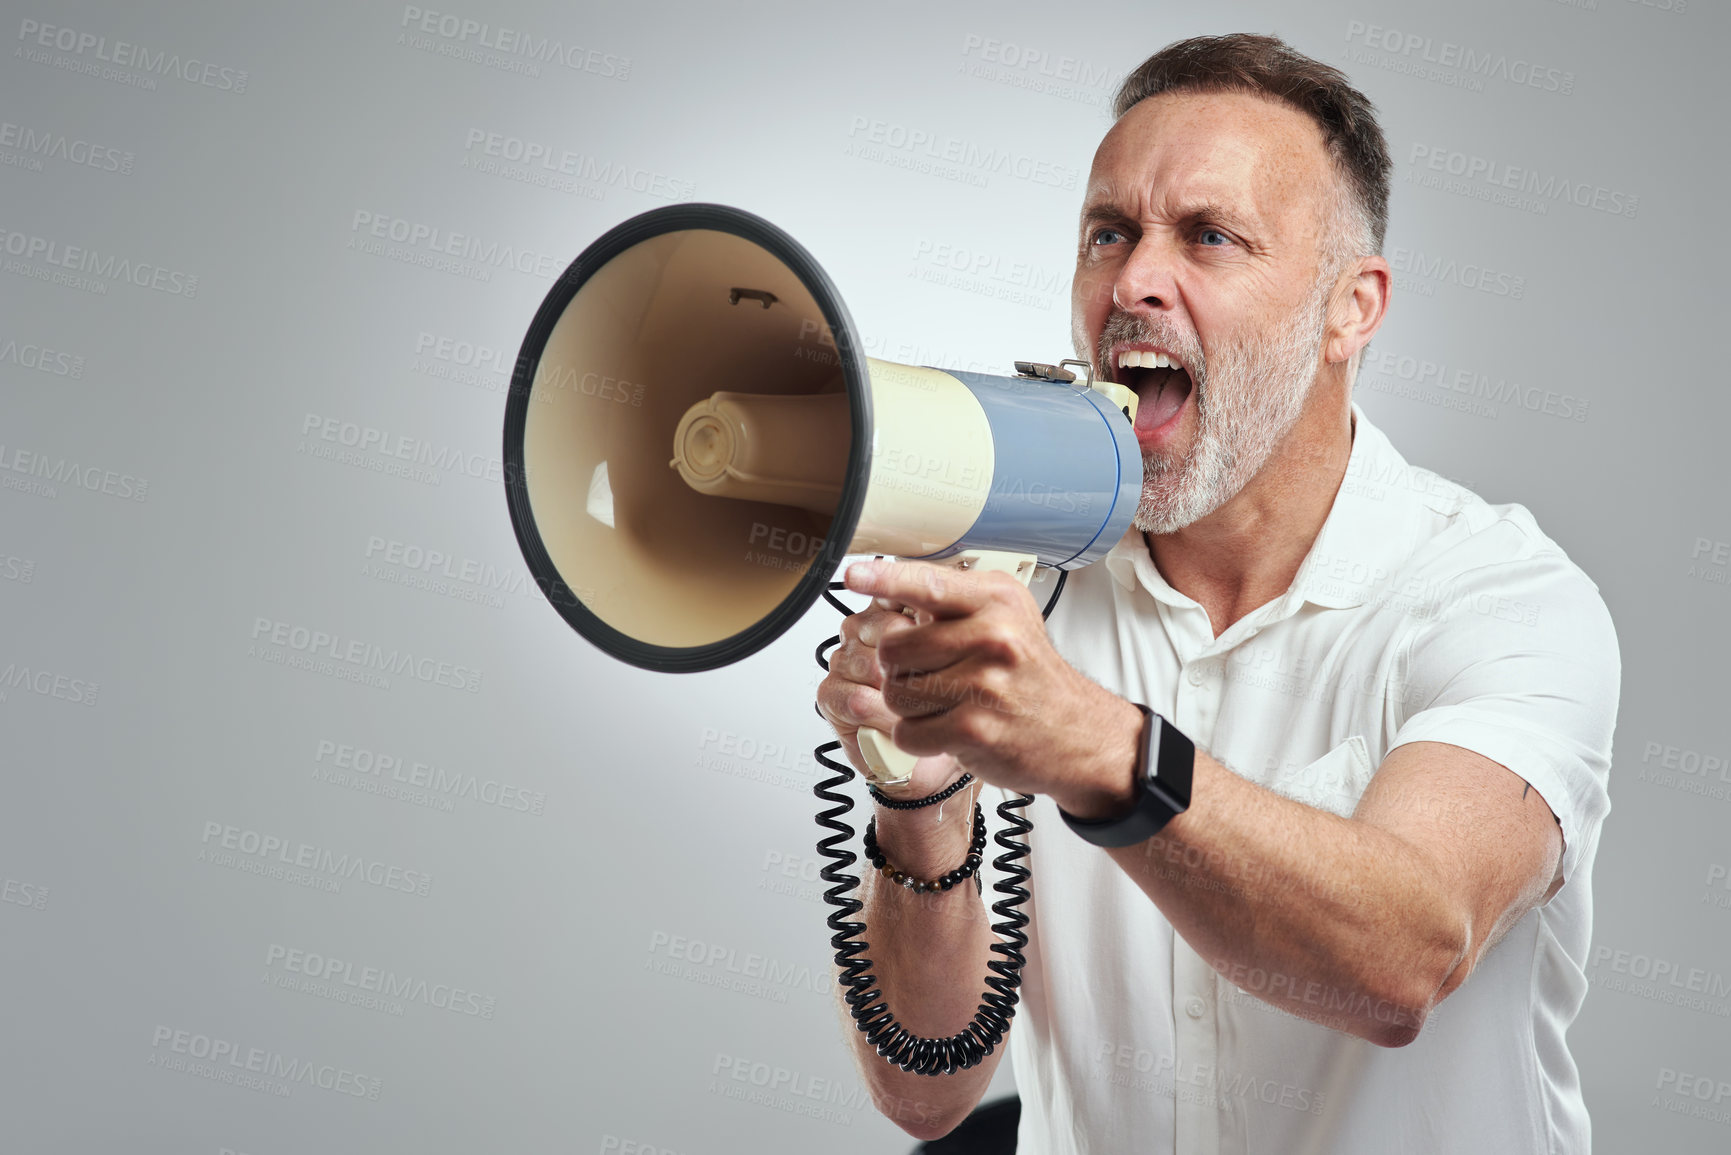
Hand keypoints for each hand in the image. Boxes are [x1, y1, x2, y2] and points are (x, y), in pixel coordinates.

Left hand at [838, 558, 1141, 811]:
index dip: (885, 580)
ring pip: (896, 692)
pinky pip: (908, 731)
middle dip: (898, 668)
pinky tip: (948, 729)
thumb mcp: (1007, 619)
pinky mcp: (975, 729)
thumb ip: (955, 602)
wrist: (1076, 732)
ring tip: (944, 704)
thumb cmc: (1031, 677)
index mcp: (996, 601)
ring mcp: (985, 684)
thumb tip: (889, 582)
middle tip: (929, 675)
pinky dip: (918, 737)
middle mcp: (994, 636)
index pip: (928, 583)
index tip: (855, 574)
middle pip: (894, 648)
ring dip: (908, 706)